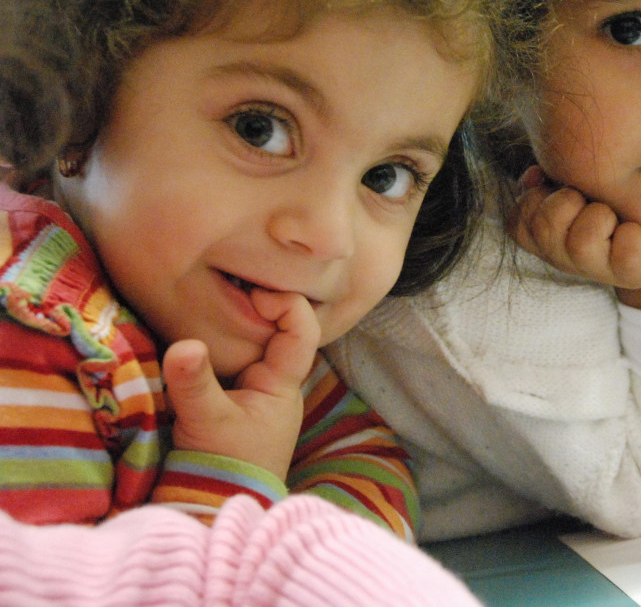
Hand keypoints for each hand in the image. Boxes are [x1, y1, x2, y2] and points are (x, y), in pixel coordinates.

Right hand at [161, 290, 319, 481]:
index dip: (285, 304)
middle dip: (254, 305)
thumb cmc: (222, 468)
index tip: (252, 293)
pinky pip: (230, 360)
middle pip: (276, 330)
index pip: (302, 330)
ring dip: (233, 323)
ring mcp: (253, 392)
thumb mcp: (206, 422)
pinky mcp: (230, 400)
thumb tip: (183, 344)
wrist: (212, 510)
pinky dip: (217, 343)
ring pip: (251, 343)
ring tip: (208, 298)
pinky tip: (196, 329)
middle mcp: (274, 384)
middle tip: (224, 285)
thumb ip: (194, 382)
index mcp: (282, 384)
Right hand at [508, 166, 640, 289]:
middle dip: (569, 200)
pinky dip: (634, 235)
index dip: (537, 198)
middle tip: (590, 201)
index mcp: (548, 238)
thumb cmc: (616, 197)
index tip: (561, 190)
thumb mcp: (578, 179)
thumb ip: (548, 177)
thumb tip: (535, 176)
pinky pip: (626, 249)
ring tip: (614, 215)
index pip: (517, 222)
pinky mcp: (633, 273)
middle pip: (546, 227)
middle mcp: (567, 259)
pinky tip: (637, 231)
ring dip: (601, 215)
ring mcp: (599, 269)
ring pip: (582, 239)